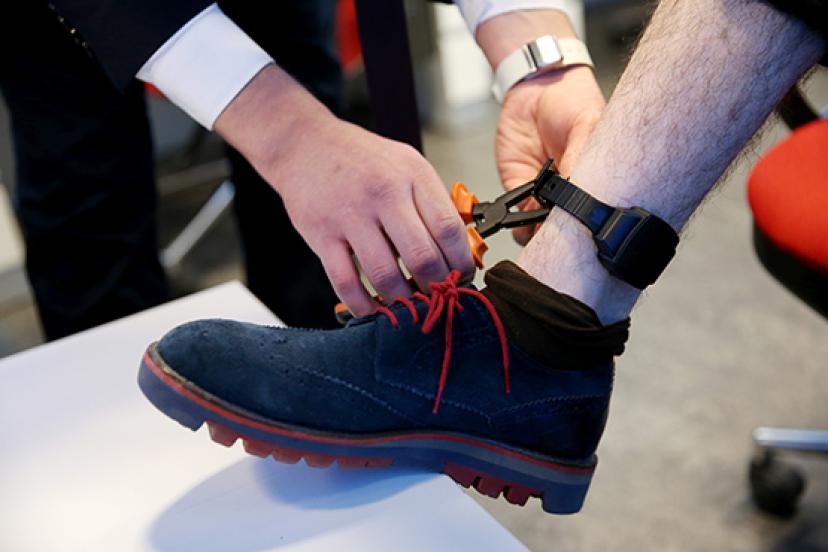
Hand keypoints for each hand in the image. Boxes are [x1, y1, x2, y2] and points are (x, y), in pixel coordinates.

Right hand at [271, 118, 474, 315]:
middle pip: (422, 256)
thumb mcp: (406, 164)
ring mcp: (350, 214)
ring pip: (385, 275)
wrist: (306, 144)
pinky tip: (372, 311)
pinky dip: (363, 305)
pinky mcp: (322, 234)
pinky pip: (346, 282)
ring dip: (403, 300)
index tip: (462, 277)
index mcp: (412, 174)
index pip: (449, 228)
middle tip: (438, 296)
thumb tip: (456, 251)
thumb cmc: (361, 159)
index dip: (461, 262)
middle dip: (436, 287)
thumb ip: (430, 202)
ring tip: (409, 305)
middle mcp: (383, 193)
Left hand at [496, 66, 604, 243]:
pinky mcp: (519, 187)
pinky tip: (518, 222)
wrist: (534, 87)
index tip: (578, 230)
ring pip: (541, 228)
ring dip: (537, 234)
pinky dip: (515, 223)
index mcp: (595, 177)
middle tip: (555, 233)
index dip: (584, 225)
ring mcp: (544, 192)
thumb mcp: (586, 124)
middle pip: (567, 227)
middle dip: (560, 235)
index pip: (592, 212)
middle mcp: (570, 190)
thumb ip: (581, 156)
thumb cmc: (571, 101)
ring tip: (537, 230)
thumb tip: (579, 192)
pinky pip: (517, 215)